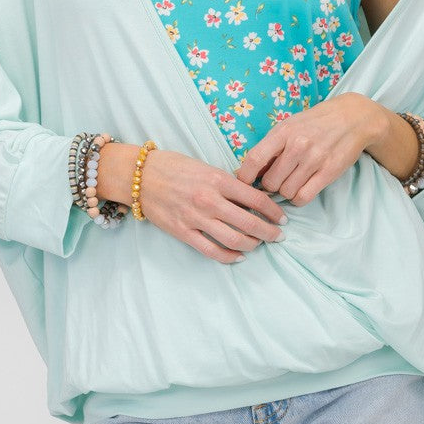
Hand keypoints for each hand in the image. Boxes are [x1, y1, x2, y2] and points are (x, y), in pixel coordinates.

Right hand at [138, 148, 288, 263]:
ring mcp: (196, 218)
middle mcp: (209, 200)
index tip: (283, 218)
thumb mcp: (206, 167)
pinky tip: (239, 256)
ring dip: (252, 245)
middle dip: (269, 232)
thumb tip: (253, 198)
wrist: (140, 176)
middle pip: (250, 222)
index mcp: (218, 179)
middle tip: (278, 236)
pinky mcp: (183, 232)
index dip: (274, 211)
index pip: (257, 199)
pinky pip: (211, 250)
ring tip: (259, 244)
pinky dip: (229, 256)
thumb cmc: (174, 167)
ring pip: (234, 239)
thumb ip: (228, 183)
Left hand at [234, 93, 380, 205]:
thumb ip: (269, 147)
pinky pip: (303, 197)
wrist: (352, 118)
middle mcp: (297, 146)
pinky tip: (300, 190)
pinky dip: (298, 199)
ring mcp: (314, 160)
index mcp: (283, 132)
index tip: (243, 184)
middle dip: (269, 186)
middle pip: (270, 182)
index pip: (254, 159)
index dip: (244, 177)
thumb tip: (246, 172)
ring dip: (285, 192)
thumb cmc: (314, 123)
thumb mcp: (288, 126)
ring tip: (291, 181)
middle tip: (277, 180)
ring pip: (286, 192)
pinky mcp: (329, 172)